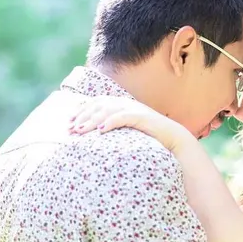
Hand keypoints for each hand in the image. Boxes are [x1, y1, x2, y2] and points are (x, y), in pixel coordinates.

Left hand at [68, 96, 186, 150]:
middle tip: (71, 128)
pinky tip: (101, 131)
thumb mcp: (127, 132)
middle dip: (82, 116)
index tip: (68, 122)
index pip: (96, 102)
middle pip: (98, 105)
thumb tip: (94, 136)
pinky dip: (110, 122)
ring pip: (107, 110)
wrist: (173, 139)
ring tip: (81, 130)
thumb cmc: (149, 138)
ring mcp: (134, 109)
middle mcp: (126, 103)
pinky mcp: (142, 116)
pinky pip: (123, 117)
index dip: (81, 110)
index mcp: (121, 105)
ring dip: (92, 120)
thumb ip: (113, 129)